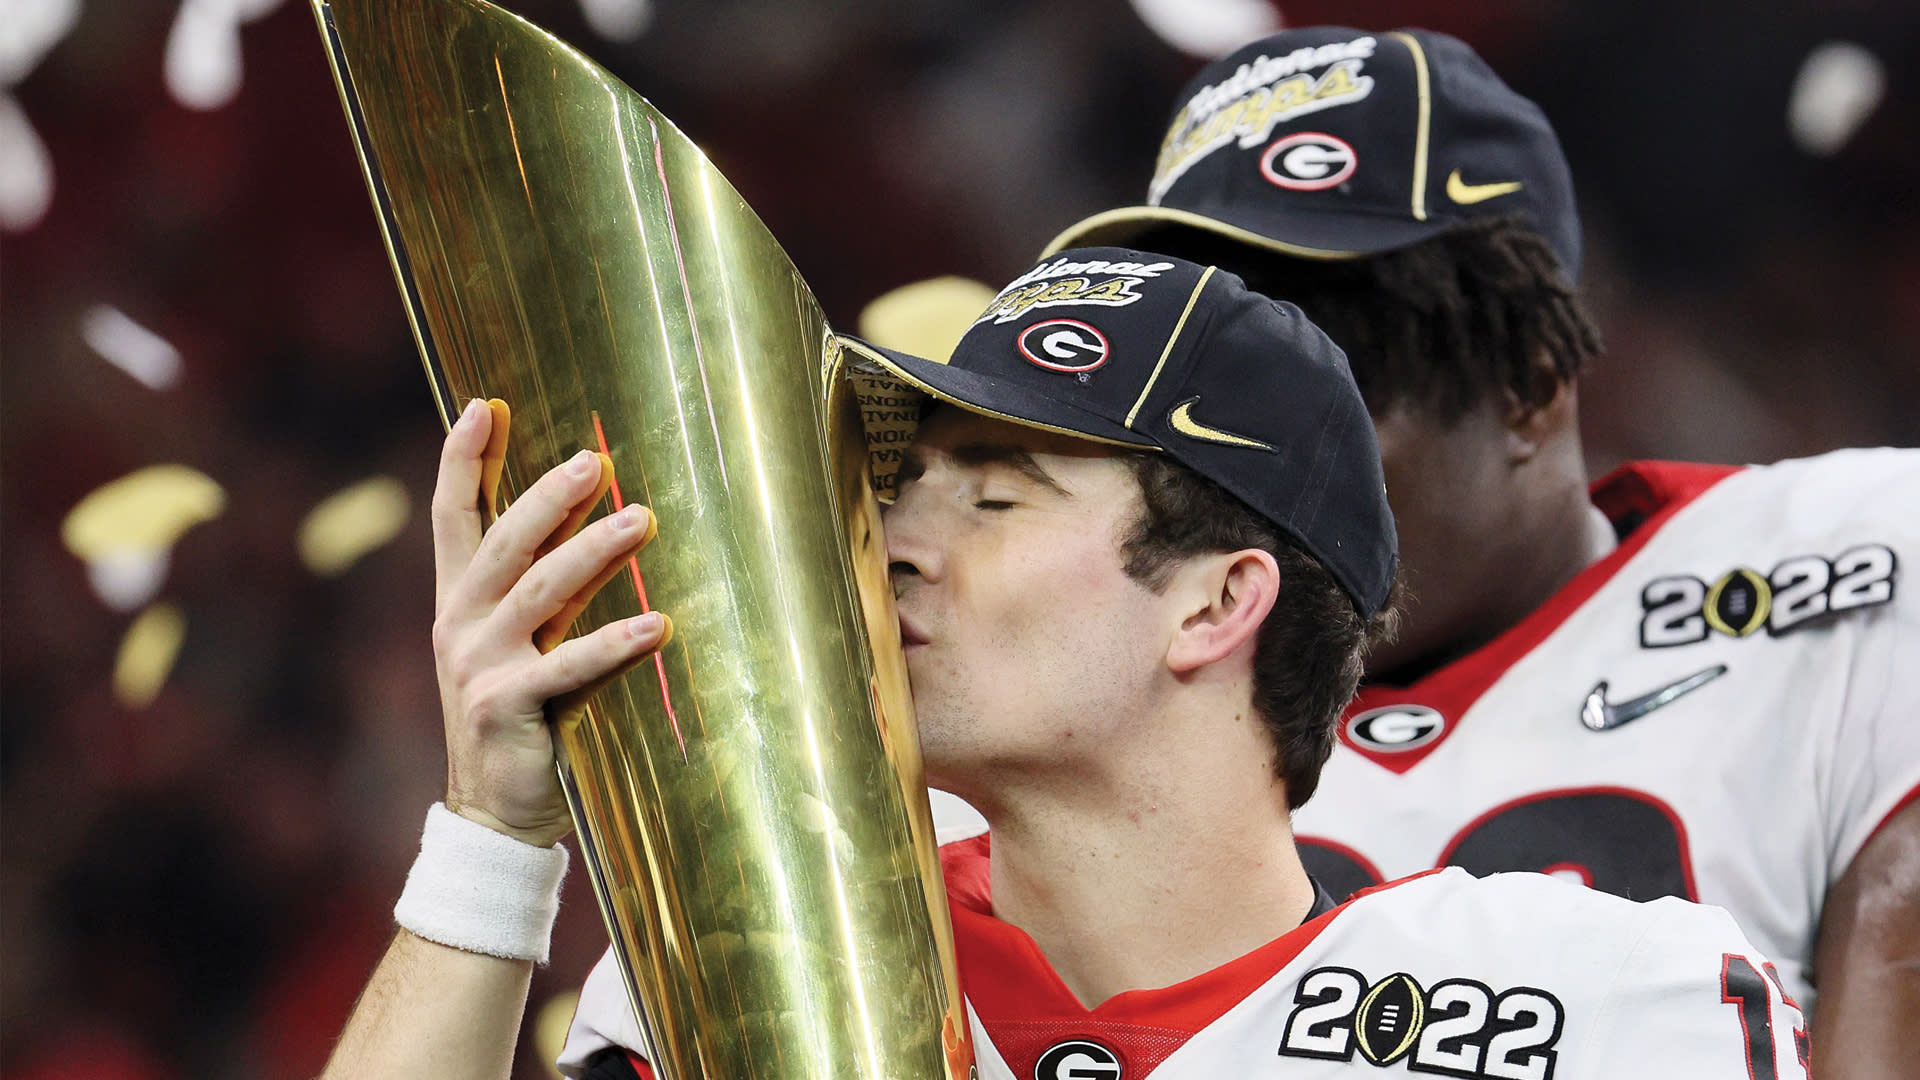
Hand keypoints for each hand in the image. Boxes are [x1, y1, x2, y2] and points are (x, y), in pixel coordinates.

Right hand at [430, 398, 669, 846]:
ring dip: (593, 553)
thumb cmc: (522, 716)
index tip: (485, 405)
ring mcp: (479, 665)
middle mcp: (458, 624)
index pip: (453, 516)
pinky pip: (569, 666)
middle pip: (502, 542)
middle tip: (595, 462)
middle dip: (546, 496)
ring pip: (539, 592)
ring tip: (642, 521)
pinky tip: (658, 624)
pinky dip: (615, 644)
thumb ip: (546, 584)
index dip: (464, 460)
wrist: (494, 812)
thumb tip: (600, 515)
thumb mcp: (526, 640)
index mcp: (457, 601)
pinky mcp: (507, 706)